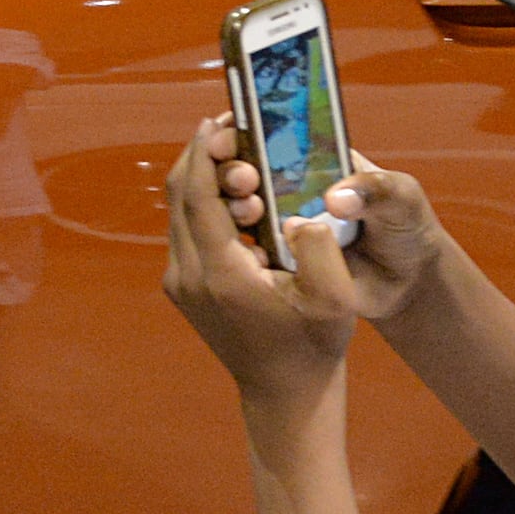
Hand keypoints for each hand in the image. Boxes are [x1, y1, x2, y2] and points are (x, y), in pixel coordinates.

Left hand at [164, 117, 358, 423]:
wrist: (285, 391)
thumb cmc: (314, 344)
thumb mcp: (334, 298)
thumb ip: (320, 248)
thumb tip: (301, 212)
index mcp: (218, 272)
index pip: (197, 196)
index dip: (205, 153)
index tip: (221, 121)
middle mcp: (186, 274)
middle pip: (180, 196)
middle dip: (204, 157)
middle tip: (236, 133)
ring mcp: (179, 281)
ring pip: (180, 212)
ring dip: (206, 180)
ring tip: (243, 162)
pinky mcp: (184, 286)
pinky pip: (187, 230)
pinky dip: (206, 204)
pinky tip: (239, 195)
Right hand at [205, 125, 447, 319]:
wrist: (408, 282)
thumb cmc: (405, 225)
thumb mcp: (401, 197)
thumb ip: (375, 189)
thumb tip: (335, 198)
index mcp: (313, 159)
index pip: (267, 134)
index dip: (242, 129)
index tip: (229, 131)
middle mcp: (287, 187)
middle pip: (242, 169)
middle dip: (231, 168)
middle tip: (243, 179)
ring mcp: (279, 223)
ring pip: (238, 208)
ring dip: (232, 206)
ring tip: (249, 211)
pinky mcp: (278, 259)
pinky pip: (251, 252)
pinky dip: (241, 249)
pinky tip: (248, 250)